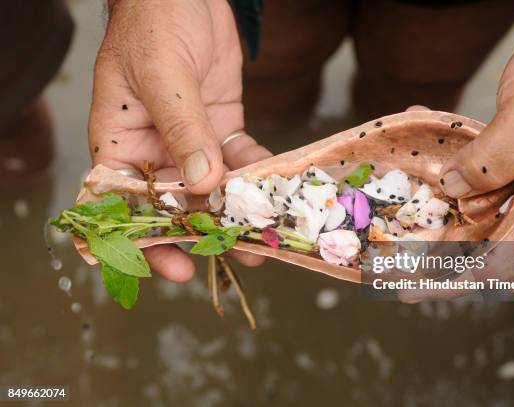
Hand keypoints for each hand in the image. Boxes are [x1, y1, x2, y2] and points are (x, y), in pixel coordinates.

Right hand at [89, 0, 270, 281]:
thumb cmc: (154, 22)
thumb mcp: (162, 74)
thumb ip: (181, 128)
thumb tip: (201, 182)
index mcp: (119, 143)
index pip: (121, 205)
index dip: (141, 240)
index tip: (170, 266)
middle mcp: (153, 150)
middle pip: (173, 206)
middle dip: (201, 234)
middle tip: (230, 257)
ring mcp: (189, 141)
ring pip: (211, 189)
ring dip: (235, 213)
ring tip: (261, 239)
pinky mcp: (220, 128)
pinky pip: (238, 160)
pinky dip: (255, 177)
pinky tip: (272, 192)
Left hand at [403, 0, 513, 299]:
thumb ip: (495, 159)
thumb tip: (454, 189)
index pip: (511, 256)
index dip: (467, 280)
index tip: (427, 289)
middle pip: (490, 241)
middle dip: (444, 256)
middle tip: (401, 268)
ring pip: (479, 209)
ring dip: (441, 215)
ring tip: (403, 227)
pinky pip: (478, 173)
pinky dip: (449, 172)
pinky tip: (425, 159)